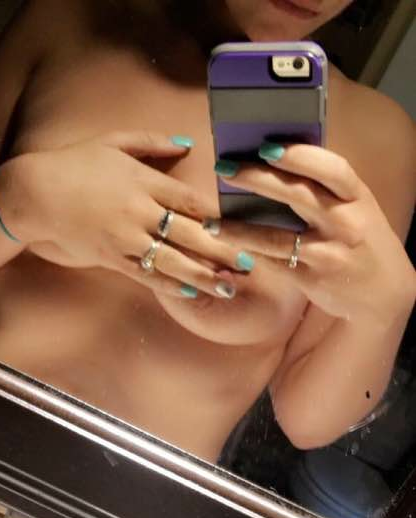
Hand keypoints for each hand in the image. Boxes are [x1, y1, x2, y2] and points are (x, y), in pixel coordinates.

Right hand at [0, 131, 245, 298]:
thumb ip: (153, 143)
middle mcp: (139, 211)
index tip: (244, 226)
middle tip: (249, 264)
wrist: (34, 192)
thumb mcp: (113, 142)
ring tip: (228, 287)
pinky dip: (170, 284)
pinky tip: (191, 292)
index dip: (219, 216)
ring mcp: (125, 237)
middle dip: (222, 251)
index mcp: (143, 180)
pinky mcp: (111, 257)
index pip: (190, 201)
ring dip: (203, 276)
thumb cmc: (74, 164)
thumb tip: (188, 144)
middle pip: (189, 234)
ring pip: (172, 260)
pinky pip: (146, 274)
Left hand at [214, 142, 415, 326]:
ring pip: (276, 237)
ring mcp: (328, 253)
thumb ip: (326, 189)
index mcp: (358, 197)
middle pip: (296, 195)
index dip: (299, 156)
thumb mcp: (357, 209)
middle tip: (223, 169)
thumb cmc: (362, 240)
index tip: (266, 147)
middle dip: (256, 180)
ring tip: (210, 222)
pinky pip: (273, 262)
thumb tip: (276, 160)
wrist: (384, 293)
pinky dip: (249, 252)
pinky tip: (228, 245)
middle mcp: (345, 223)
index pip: (331, 169)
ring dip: (238, 228)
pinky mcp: (312, 278)